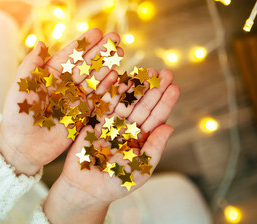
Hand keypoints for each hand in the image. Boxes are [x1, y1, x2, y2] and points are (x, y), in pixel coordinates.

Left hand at [0, 28, 122, 175]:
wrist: (22, 146)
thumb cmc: (17, 114)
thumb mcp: (21, 87)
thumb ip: (31, 65)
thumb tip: (41, 43)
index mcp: (49, 76)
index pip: (69, 57)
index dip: (83, 44)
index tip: (97, 32)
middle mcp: (64, 85)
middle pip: (85, 65)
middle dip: (100, 52)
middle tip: (115, 38)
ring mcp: (75, 99)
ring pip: (93, 79)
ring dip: (106, 66)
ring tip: (120, 52)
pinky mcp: (82, 114)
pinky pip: (96, 98)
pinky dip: (106, 87)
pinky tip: (116, 75)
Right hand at [44, 59, 179, 221]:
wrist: (85, 189)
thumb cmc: (115, 183)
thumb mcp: (140, 169)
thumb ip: (154, 148)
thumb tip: (170, 126)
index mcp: (139, 139)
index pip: (155, 118)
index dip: (164, 102)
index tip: (174, 87)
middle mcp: (126, 128)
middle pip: (142, 105)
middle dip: (153, 89)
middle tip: (164, 72)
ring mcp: (109, 123)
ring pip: (124, 101)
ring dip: (134, 86)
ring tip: (146, 71)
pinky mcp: (92, 121)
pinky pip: (102, 103)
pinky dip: (110, 90)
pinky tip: (120, 76)